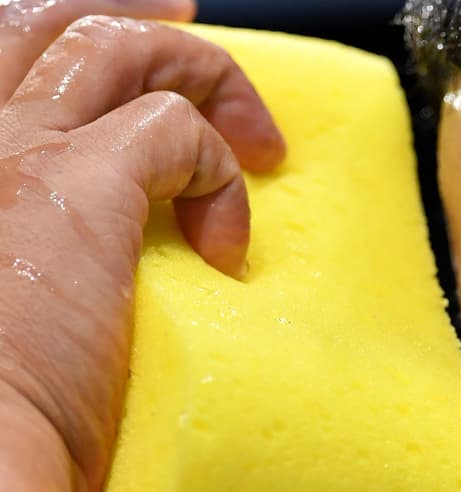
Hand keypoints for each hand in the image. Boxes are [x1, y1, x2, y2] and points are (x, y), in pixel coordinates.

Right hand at [0, 0, 285, 491]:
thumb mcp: (4, 318)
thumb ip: (30, 265)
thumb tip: (85, 286)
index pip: (3, 60)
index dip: (70, 35)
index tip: (142, 49)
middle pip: (47, 27)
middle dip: (135, 25)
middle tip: (199, 45)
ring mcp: (9, 153)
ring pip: (112, 50)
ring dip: (198, 77)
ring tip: (258, 143)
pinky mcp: (76, 188)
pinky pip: (172, 128)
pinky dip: (218, 171)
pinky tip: (229, 247)